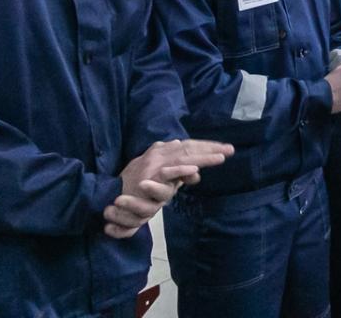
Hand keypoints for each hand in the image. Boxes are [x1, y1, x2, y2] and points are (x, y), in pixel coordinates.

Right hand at [105, 139, 233, 238]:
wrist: (111, 195)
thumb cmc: (137, 187)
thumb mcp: (163, 179)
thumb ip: (179, 175)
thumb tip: (197, 174)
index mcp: (162, 151)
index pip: (188, 146)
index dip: (207, 147)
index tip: (225, 149)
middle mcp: (158, 154)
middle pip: (189, 148)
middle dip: (211, 149)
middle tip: (230, 150)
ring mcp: (153, 164)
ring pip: (182, 157)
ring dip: (202, 157)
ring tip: (220, 157)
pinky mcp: (147, 177)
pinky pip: (167, 173)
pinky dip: (181, 170)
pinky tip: (195, 171)